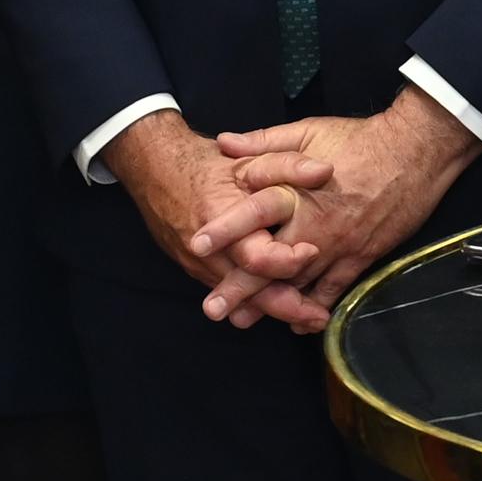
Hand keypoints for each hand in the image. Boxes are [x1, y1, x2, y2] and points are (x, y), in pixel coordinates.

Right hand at [103, 110, 321, 330]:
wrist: (157, 172)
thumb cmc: (207, 166)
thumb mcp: (249, 161)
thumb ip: (287, 166)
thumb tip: (325, 171)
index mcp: (222, 222)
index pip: (256, 257)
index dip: (287, 259)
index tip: (314, 253)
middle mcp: (208, 253)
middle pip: (250, 292)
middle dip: (287, 307)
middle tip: (320, 318)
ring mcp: (201, 266)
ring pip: (240, 299)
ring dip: (274, 309)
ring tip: (309, 319)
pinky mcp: (199, 271)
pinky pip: (230, 292)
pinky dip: (255, 300)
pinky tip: (282, 305)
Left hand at [208, 89, 480, 312]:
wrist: (417, 150)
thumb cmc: (361, 138)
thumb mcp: (309, 130)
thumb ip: (265, 142)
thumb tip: (224, 143)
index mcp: (298, 192)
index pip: (254, 212)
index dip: (226, 229)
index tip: (196, 245)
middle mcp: (315, 224)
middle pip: (271, 261)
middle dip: (240, 287)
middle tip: (213, 309)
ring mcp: (340, 245)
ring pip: (300, 282)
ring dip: (272, 303)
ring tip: (245, 321)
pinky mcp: (363, 255)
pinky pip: (336, 289)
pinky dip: (315, 306)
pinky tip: (298, 321)